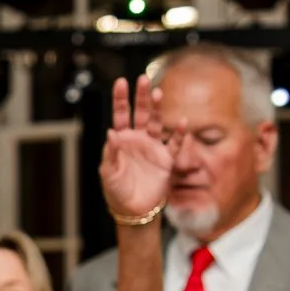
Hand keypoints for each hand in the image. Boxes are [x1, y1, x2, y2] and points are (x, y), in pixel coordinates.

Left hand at [100, 76, 171, 222]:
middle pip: (140, 113)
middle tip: (143, 79)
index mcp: (122, 140)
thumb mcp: (108, 173)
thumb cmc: (117, 192)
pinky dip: (178, 133)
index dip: (120, 99)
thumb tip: (111, 133)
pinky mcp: (167, 160)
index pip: (120, 115)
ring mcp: (153, 147)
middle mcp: (138, 139)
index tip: (121, 82)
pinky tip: (181, 122)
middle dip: (141, 96)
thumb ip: (110, 153)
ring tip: (158, 94)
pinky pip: (174, 144)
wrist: (134, 211)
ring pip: (156, 123)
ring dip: (157, 109)